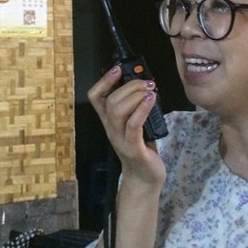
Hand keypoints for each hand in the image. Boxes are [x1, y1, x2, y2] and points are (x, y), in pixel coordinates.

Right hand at [87, 65, 166, 187]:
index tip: (117, 69)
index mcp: (110, 121)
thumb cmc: (142, 149)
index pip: (96, 98)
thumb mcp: (137, 124)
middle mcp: (111, 129)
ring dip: (135, 95)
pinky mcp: (133, 148)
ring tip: (150, 90)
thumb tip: (145, 85)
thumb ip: (136, 108)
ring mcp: (120, 139)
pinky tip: (151, 100)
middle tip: (147, 82)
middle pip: (110, 101)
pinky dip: (142, 109)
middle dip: (128, 86)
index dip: (103, 81)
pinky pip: (133, 125)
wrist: (145, 179)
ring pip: (117, 111)